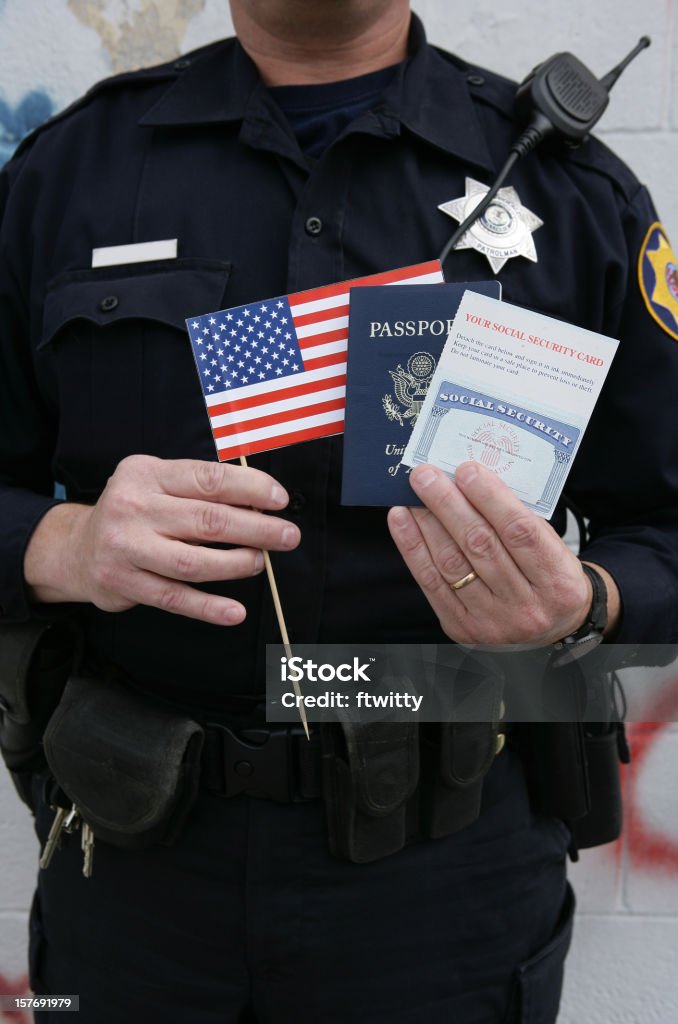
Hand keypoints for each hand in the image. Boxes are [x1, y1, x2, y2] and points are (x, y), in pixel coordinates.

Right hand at [24, 455, 299, 625]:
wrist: (77, 548)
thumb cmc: (135, 512)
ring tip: (261, 562)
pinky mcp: (124, 583)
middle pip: (207, 520)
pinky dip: (208, 607)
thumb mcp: (158, 483)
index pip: (208, 479)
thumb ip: (200, 488)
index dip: (250, 489)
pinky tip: (234, 611)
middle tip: (287, 536)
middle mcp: (133, 507)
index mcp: (147, 473)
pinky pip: (174, 598)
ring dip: (236, 564)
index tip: (280, 501)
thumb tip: (261, 504)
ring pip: (193, 562)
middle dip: (256, 529)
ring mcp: (126, 548)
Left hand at [387, 461, 602, 647]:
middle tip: (427, 476)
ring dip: (427, 523)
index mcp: (558, 581)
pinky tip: (402, 521)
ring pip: (452, 564)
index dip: (491, 499)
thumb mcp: (553, 548)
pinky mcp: (462, 627)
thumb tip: (472, 481)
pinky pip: (431, 583)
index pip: (521, 532)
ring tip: (413, 494)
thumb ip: (520, 519)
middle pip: (480, 546)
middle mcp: (526, 606)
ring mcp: (492, 621)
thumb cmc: (548, 576)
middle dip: (449, 505)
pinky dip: (413, 547)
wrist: (551, 626)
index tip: (467, 471)